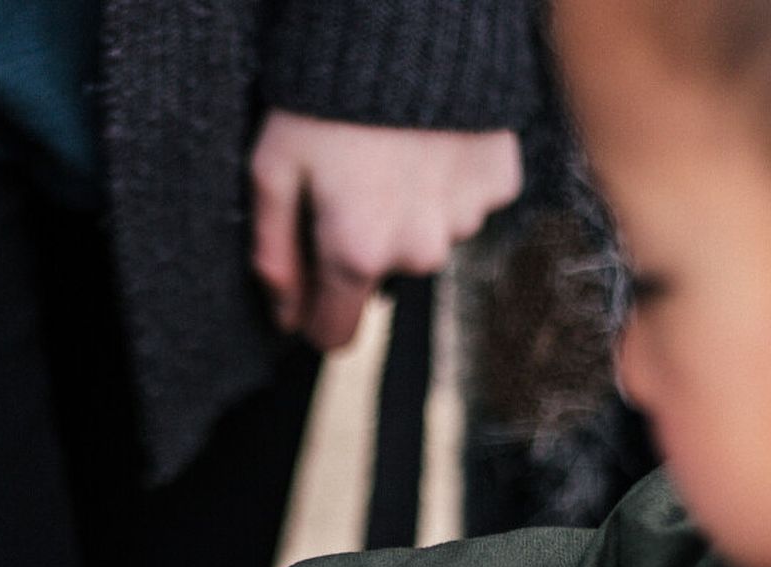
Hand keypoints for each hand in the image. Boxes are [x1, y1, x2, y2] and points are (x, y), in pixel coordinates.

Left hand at [250, 111, 522, 349]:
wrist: (410, 26)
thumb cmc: (324, 97)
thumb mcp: (272, 169)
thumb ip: (274, 253)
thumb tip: (285, 317)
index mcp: (357, 253)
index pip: (335, 332)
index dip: (314, 314)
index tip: (307, 288)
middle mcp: (418, 250)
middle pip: (382, 277)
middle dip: (363, 245)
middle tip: (348, 183)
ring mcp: (465, 218)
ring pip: (427, 238)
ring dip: (408, 211)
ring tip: (389, 154)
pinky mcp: (498, 183)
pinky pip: (466, 201)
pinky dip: (446, 181)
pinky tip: (428, 142)